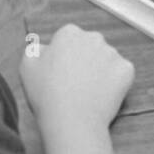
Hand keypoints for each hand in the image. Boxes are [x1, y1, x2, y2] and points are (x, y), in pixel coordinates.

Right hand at [20, 24, 134, 134]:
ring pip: (108, 60)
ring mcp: (112, 53)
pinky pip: (122, 74)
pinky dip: (116, 84)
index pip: (70, 40)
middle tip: (76, 84)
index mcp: (69, 33)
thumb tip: (45, 48)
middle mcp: (93, 38)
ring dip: (101, 72)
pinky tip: (102, 95)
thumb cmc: (46, 95)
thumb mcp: (27, 67)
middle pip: (91, 47)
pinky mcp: (126, 70)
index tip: (63, 73)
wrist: (71, 120)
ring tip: (88, 92)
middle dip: (86, 61)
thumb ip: (36, 50)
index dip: (66, 58)